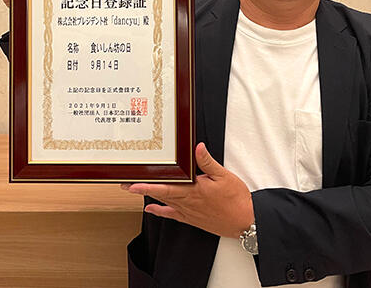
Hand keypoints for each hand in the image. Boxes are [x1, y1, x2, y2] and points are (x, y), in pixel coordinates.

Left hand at [122, 143, 253, 238]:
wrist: (245, 222)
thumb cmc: (236, 200)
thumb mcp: (224, 176)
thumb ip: (207, 162)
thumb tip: (197, 148)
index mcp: (194, 190)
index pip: (165, 186)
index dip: (147, 185)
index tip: (132, 182)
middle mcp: (187, 202)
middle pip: (160, 194)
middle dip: (141, 189)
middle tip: (125, 184)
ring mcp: (188, 212)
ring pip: (164, 203)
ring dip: (148, 197)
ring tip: (133, 191)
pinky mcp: (192, 219)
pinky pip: (172, 215)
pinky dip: (160, 212)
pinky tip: (151, 209)